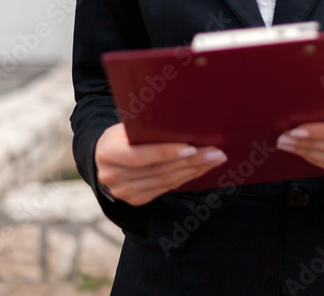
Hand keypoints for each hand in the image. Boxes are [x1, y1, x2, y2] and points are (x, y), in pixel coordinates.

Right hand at [93, 122, 228, 205]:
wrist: (108, 154)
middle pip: (158, 170)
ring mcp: (122, 191)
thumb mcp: (130, 125)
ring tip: (215, 159)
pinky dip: (186, 177)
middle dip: (191, 160)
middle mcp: (111, 175)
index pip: (139, 156)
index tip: (191, 148)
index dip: (165, 153)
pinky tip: (201, 168)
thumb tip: (187, 123)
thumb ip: (149, 127)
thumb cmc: (125, 133)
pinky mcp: (135, 199)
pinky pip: (166, 188)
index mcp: (107, 152)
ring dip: (194, 170)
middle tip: (216, 152)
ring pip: (165, 181)